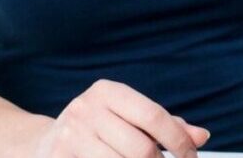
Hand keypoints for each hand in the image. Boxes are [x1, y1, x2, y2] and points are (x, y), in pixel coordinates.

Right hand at [32, 79, 209, 157]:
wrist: (40, 145)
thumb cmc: (96, 131)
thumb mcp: (128, 119)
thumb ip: (165, 126)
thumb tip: (202, 136)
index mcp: (108, 92)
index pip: (154, 117)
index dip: (179, 141)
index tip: (191, 157)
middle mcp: (86, 108)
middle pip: (140, 148)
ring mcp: (69, 135)